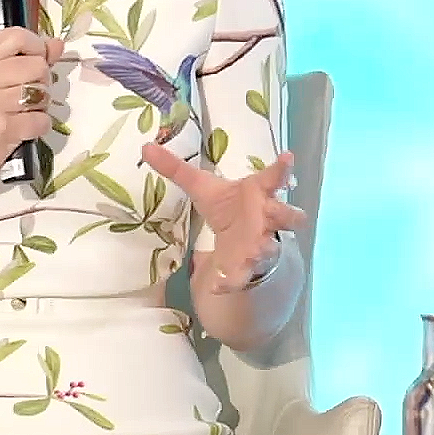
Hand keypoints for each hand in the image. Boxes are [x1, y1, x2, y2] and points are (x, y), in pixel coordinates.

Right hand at [0, 28, 65, 192]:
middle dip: (41, 79)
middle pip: (36, 65)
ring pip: (42, 92)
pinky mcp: (3, 130)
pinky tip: (24, 128)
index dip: (35, 45)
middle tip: (27, 92)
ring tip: (24, 111)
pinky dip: (39, 125)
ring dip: (41, 104)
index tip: (34, 59)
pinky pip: (42, 119)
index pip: (16, 36)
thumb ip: (16, 58)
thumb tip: (56, 44)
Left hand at [142, 144, 304, 294]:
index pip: (273, 177)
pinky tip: (216, 286)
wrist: (238, 238)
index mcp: (257, 192)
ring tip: (256, 250)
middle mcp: (266, 217)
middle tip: (285, 211)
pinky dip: (229, 281)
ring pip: (272, 246)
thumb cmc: (228, 206)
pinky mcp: (249, 265)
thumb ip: (175, 169)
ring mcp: (261, 242)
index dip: (282, 168)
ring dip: (266, 248)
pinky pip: (242, 275)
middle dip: (286, 213)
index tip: (288, 156)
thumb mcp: (201, 187)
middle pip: (285, 214)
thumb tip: (145, 147)